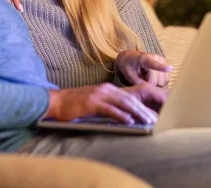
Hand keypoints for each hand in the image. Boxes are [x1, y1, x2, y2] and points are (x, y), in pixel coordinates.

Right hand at [45, 83, 164, 124]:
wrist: (56, 101)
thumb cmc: (74, 105)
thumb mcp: (94, 103)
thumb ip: (108, 107)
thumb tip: (123, 117)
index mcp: (108, 89)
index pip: (129, 97)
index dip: (142, 106)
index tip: (151, 116)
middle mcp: (106, 89)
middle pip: (130, 100)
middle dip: (143, 110)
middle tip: (154, 121)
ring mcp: (99, 95)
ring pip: (123, 103)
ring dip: (137, 113)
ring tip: (146, 121)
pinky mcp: (92, 103)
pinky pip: (110, 109)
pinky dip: (121, 115)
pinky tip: (129, 121)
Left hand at [116, 49, 172, 86]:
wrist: (130, 57)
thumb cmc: (127, 65)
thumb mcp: (128, 75)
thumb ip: (137, 83)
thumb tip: (150, 90)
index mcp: (144, 58)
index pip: (153, 64)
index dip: (161, 67)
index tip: (170, 68)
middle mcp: (156, 58)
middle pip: (157, 81)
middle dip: (150, 85)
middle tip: (141, 80)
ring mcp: (163, 61)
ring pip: (163, 82)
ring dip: (154, 84)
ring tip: (145, 77)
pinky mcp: (166, 64)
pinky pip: (166, 80)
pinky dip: (158, 82)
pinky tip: (151, 77)